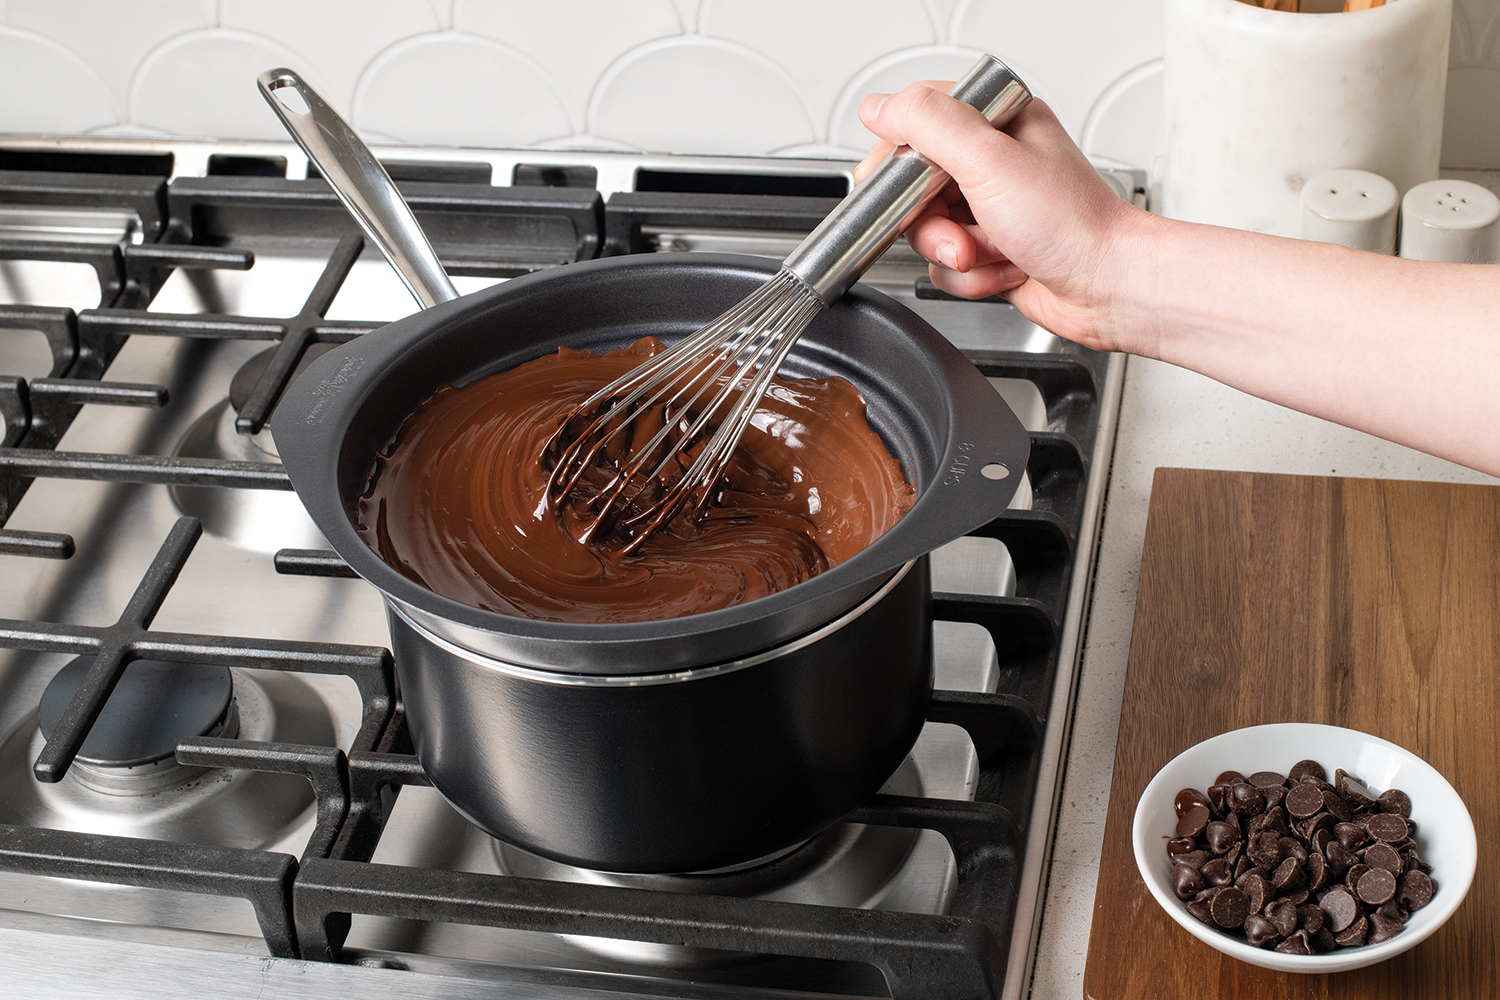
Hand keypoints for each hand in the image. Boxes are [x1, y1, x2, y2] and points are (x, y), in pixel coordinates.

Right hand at [856, 82, 1152, 352]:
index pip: (918, 124)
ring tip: (990, 252)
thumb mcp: (991, 160)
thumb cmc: (1073, 225)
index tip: (899, 191)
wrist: (1108, 288)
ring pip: (927, 231)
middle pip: (914, 187)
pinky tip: (1003, 269)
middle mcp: (993, 162)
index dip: (898, 162)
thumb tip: (879, 107)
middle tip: (957, 232)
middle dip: (930, 222)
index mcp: (997, 122)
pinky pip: (946, 265)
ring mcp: (990, 208)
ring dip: (954, 253)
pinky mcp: (990, 250)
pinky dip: (970, 277)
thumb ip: (929, 124)